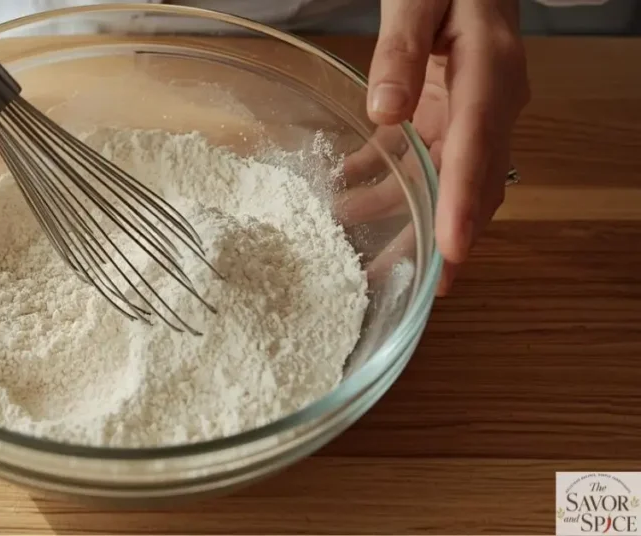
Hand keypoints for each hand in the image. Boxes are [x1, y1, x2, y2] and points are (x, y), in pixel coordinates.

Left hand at [351, 0, 530, 295]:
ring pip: (444, 181)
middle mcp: (487, 102)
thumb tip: (383, 111)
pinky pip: (421, 160)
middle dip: (444, 240)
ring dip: (405, 219)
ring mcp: (469, 112)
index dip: (463, 204)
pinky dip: (386, 182)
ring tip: (361, 255)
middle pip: (469, 182)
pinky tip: (347, 199)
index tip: (451, 253)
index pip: (477, 147)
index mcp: (489, 73)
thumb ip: (401, 50)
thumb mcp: (419, 0)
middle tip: (417, 290)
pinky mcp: (446, 112)